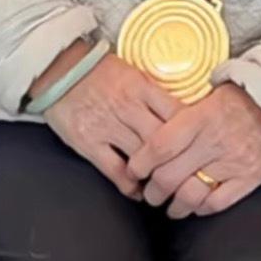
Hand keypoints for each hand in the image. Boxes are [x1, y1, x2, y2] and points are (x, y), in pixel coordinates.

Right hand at [33, 41, 180, 198]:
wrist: (58, 69)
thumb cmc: (99, 71)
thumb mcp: (133, 73)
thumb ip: (155, 93)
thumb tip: (183, 112)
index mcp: (142, 87)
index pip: (178, 113)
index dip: (194, 133)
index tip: (202, 147)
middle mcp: (128, 107)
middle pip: (164, 140)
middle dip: (179, 160)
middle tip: (190, 174)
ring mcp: (108, 126)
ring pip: (143, 158)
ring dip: (157, 175)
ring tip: (166, 186)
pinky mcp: (89, 143)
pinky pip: (115, 171)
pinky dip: (130, 186)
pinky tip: (138, 192)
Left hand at [128, 82, 260, 218]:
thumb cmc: (240, 98)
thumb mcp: (208, 94)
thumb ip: (181, 113)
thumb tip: (147, 125)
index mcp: (201, 117)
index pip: (160, 145)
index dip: (140, 163)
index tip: (133, 170)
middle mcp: (214, 141)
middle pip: (169, 176)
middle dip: (152, 191)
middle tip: (148, 192)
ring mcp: (233, 162)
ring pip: (190, 194)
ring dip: (173, 206)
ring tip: (168, 206)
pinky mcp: (249, 177)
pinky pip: (217, 203)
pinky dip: (200, 209)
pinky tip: (194, 206)